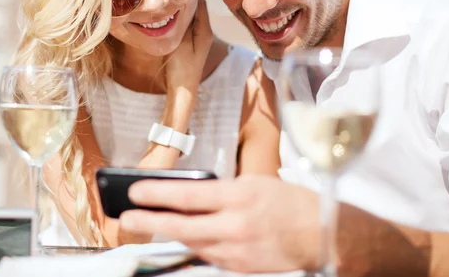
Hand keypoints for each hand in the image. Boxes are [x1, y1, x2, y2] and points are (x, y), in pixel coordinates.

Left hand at [119, 175, 320, 272]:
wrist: (323, 235)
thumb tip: (193, 195)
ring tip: (148, 224)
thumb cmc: (292, 203)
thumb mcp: (256, 183)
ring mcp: (236, 249)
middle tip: (125, 217)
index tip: (136, 191)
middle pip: (182, 225)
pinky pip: (208, 255)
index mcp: (240, 196)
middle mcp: (235, 225)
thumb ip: (224, 190)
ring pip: (191, 242)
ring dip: (168, 233)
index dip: (157, 194)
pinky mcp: (239, 266)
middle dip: (149, 221)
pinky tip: (182, 237)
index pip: (188, 195)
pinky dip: (193, 244)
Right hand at [164, 0, 212, 94]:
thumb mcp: (180, 43)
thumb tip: (187, 1)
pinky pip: (189, 22)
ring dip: (183, 4)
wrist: (183, 90)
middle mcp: (206, 31)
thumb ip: (184, 22)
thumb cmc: (181, 68)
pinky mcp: (194, 42)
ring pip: (193, 14)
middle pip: (198, 5)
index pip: (201, 1)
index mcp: (205, 29)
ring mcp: (200, 37)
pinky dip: (181, 15)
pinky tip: (171, 11)